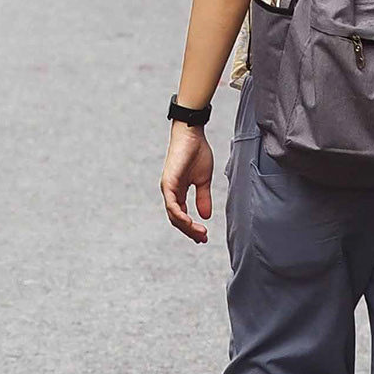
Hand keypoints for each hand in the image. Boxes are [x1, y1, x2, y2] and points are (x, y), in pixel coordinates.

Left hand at [160, 122, 214, 243]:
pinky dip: (180, 216)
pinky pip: (172, 205)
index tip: (204, 237)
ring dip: (187, 227)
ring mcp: (168, 188)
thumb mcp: (203, 180)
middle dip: (190, 231)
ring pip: (173, 215)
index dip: (191, 228)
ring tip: (200, 233)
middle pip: (177, 219)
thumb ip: (203, 197)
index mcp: (178, 192)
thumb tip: (206, 216)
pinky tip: (190, 223)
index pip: (181, 216)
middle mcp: (170, 192)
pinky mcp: (168, 183)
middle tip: (203, 239)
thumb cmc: (197, 152)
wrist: (192, 134)